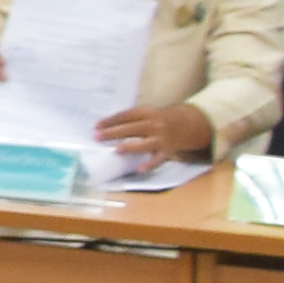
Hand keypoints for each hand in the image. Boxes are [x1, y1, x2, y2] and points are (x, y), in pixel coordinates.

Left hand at [94, 100, 212, 171]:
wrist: (187, 123)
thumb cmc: (158, 119)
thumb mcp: (147, 114)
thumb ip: (131, 119)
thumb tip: (105, 127)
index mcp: (147, 113)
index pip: (127, 115)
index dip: (111, 120)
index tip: (96, 126)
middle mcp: (155, 124)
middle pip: (133, 128)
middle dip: (114, 133)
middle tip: (98, 137)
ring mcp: (162, 138)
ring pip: (145, 143)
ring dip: (131, 147)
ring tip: (117, 150)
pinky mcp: (168, 151)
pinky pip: (158, 159)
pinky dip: (150, 164)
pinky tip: (139, 169)